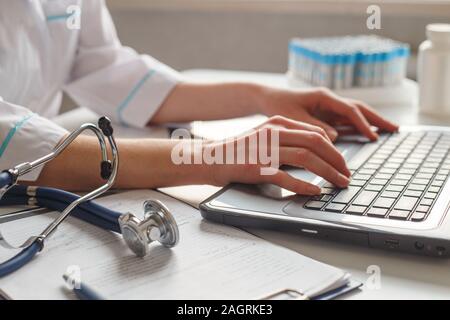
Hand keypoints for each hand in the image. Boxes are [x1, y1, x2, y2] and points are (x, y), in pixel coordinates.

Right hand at [206, 116, 350, 194]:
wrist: (210, 157)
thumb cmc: (240, 150)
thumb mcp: (265, 135)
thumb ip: (289, 138)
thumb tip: (316, 151)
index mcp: (278, 123)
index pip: (316, 133)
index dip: (335, 149)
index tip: (343, 163)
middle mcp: (273, 133)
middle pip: (316, 143)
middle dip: (337, 160)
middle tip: (347, 175)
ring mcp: (264, 150)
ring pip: (306, 158)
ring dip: (328, 172)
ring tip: (339, 183)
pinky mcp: (256, 168)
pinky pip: (286, 177)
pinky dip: (304, 185)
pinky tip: (315, 191)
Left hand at [259, 87, 398, 141]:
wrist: (268, 99)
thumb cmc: (279, 107)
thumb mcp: (294, 118)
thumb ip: (314, 128)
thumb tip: (334, 137)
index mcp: (324, 97)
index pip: (349, 110)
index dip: (362, 124)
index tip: (373, 136)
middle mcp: (330, 100)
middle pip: (359, 108)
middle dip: (377, 119)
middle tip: (395, 129)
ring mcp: (329, 108)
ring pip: (355, 114)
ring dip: (371, 122)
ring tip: (389, 131)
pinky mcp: (326, 115)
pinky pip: (346, 121)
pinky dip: (358, 127)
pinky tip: (368, 134)